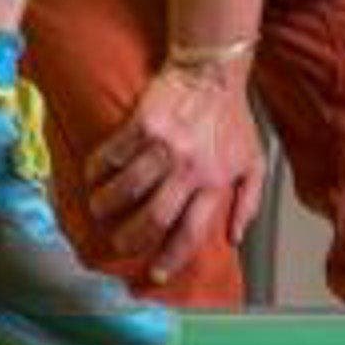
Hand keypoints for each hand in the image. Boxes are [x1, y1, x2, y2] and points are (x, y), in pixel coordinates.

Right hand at [86, 60, 267, 284]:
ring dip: (106, 207)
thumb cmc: (232, 117)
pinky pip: (112, 155)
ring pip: (126, 189)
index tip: (154, 274)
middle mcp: (188, 169)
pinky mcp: (141, 124)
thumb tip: (233, 238)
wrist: (212, 70)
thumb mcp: (253, 162)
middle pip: (153, 218)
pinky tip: (92, 178)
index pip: (190, 232)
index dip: (170, 259)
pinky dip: (97, 170)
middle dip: (130, 238)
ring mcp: (163, 146)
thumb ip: (248, 202)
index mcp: (215, 182)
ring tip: (99, 212)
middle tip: (117, 243)